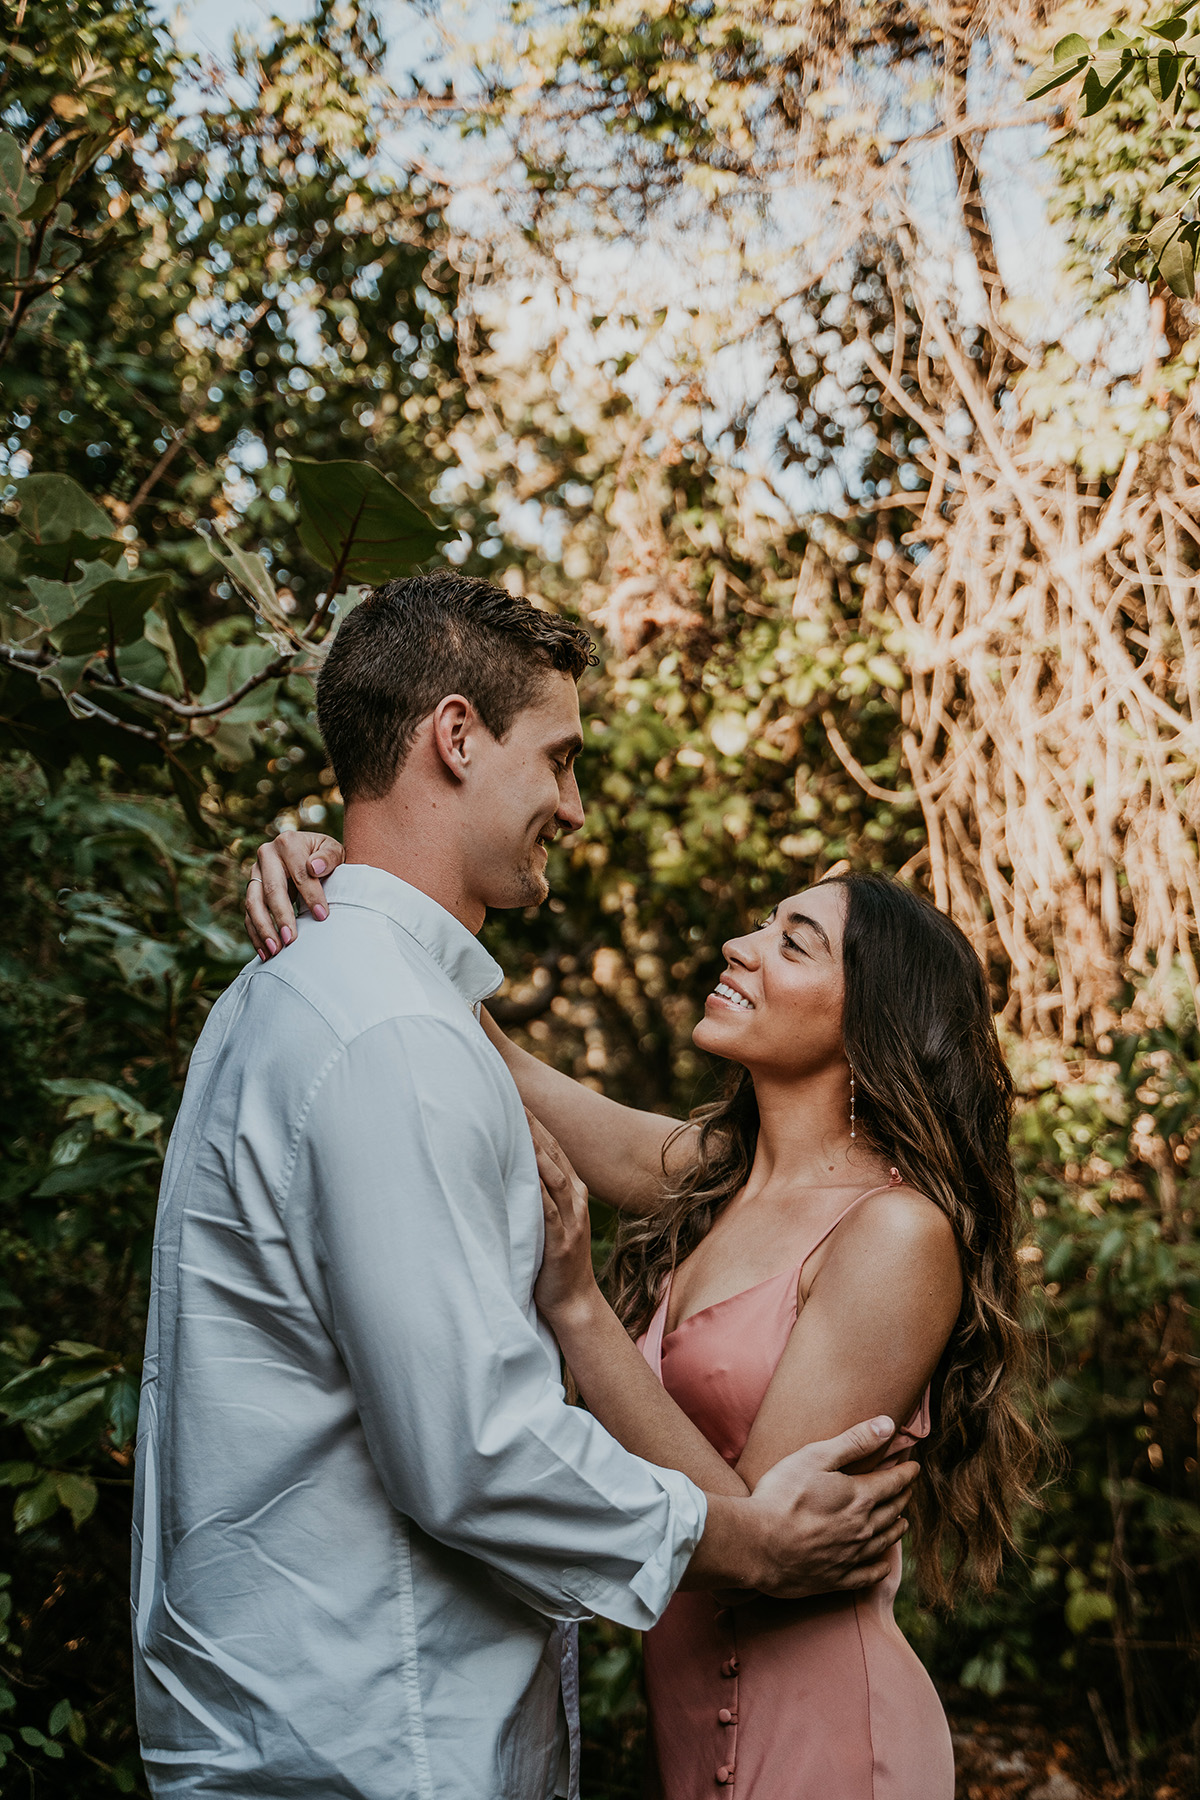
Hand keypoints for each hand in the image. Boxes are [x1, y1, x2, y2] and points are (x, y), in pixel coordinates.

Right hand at [245, 831, 344, 958]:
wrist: (311, 855)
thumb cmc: (326, 857)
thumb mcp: (334, 850)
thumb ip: (329, 857)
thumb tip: (315, 868)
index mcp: (288, 843)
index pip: (299, 872)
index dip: (311, 895)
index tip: (322, 916)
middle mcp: (266, 855)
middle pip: (271, 889)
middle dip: (281, 916)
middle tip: (291, 940)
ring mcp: (255, 872)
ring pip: (253, 902)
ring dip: (263, 929)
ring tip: (275, 951)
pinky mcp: (251, 889)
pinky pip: (248, 914)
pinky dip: (255, 933)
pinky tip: (265, 952)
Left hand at [528, 1110, 601, 1324]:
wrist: (574, 1303)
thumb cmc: (553, 1262)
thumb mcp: (551, 1221)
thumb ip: (539, 1196)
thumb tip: (512, 1169)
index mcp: (574, 1193)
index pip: (554, 1149)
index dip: (537, 1123)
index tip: (516, 1099)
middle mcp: (576, 1200)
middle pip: (553, 1153)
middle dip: (532, 1125)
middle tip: (511, 1097)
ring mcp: (571, 1220)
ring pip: (552, 1174)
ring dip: (533, 1147)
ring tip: (515, 1122)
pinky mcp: (560, 1240)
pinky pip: (547, 1209)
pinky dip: (535, 1187)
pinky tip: (522, 1168)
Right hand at [688, 1418, 917, 1598]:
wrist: (757, 1544)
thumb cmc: (782, 1495)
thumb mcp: (815, 1457)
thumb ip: (854, 1441)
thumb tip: (888, 1425)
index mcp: (860, 1497)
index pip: (893, 1482)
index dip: (906, 1473)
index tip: (914, 1468)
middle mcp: (862, 1528)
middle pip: (892, 1511)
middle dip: (902, 1498)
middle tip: (907, 1490)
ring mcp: (851, 1556)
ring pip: (884, 1542)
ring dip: (896, 1529)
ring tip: (902, 1522)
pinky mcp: (836, 1578)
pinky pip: (868, 1575)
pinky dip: (880, 1567)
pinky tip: (883, 1565)